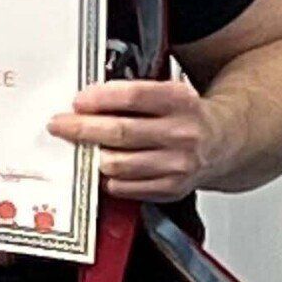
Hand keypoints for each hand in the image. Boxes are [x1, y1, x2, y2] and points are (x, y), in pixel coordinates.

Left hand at [46, 78, 235, 200]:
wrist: (221, 141)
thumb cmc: (184, 115)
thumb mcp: (167, 92)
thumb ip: (134, 95)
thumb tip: (86, 103)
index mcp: (180, 101)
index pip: (134, 96)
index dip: (100, 98)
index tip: (78, 102)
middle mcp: (182, 133)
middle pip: (121, 132)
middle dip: (82, 129)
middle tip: (60, 126)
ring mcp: (177, 164)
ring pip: (118, 164)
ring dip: (91, 156)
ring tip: (79, 148)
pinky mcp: (170, 189)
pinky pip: (124, 188)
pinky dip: (106, 179)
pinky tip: (101, 168)